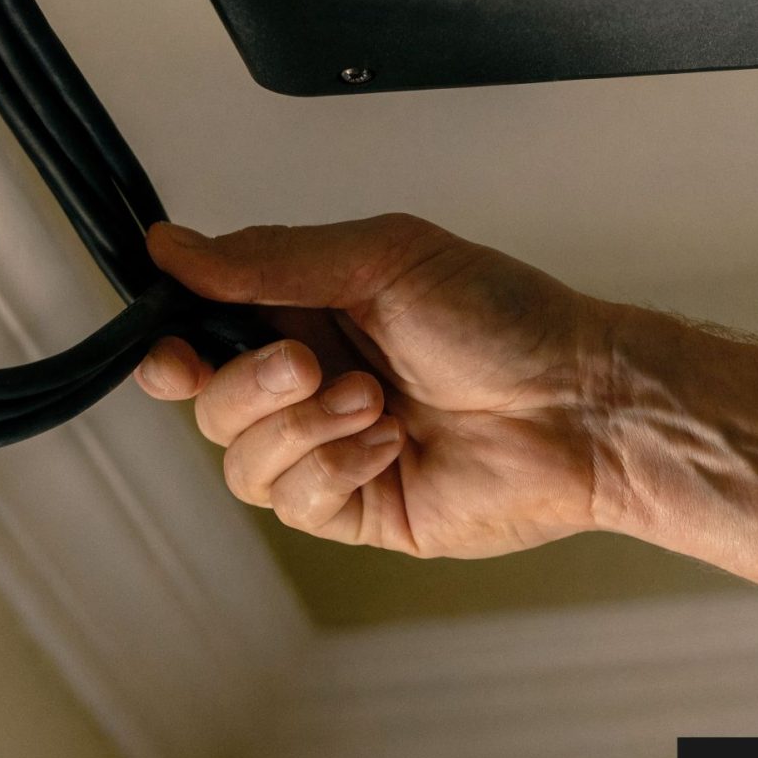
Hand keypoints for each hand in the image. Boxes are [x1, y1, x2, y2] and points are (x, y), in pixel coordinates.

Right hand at [134, 214, 613, 557]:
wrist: (584, 404)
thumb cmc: (507, 320)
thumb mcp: (383, 258)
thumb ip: (271, 259)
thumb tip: (173, 247)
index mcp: (310, 312)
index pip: (205, 332)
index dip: (174, 344)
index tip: (174, 347)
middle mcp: (313, 383)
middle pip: (210, 403)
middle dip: (248, 385)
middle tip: (310, 363)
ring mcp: (333, 451)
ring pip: (243, 461)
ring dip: (299, 429)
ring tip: (372, 403)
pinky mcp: (359, 510)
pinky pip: (296, 504)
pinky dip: (333, 469)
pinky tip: (389, 444)